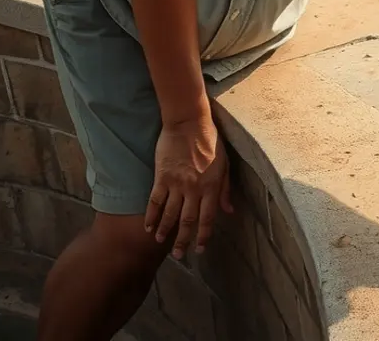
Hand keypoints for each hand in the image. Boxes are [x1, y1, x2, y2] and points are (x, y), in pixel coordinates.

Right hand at [145, 114, 233, 258]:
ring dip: (165, 230)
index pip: (208, 218)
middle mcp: (194, 189)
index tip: (201, 249)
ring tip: (161, 243)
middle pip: (187, 221)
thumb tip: (229, 211)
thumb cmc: (211, 142)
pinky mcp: (162, 177)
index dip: (204, 236)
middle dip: (183, 241)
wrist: (189, 123)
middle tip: (179, 256)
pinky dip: (152, 215)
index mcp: (211, 187)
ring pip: (170, 214)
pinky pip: (155, 201)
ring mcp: (177, 184)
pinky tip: (148, 226)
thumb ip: (224, 190)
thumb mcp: (225, 165)